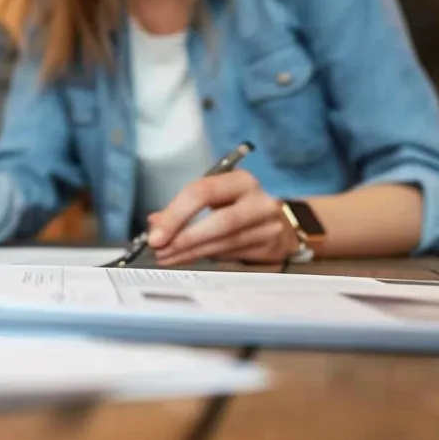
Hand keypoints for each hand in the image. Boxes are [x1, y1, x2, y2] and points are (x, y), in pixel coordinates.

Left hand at [147, 170, 298, 265]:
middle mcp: (259, 201)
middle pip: (219, 221)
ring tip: (167, 257)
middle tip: (159, 249)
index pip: (203, 192)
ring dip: (190, 253)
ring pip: (225, 242)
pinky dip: (205, 258)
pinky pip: (231, 255)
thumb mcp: (216, 197)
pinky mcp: (271, 247)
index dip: (176, 214)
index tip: (155, 234)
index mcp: (240, 180)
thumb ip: (185, 207)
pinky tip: (187, 259)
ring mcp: (268, 226)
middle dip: (184, 238)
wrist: (284, 223)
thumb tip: (154, 222)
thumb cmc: (240, 206)